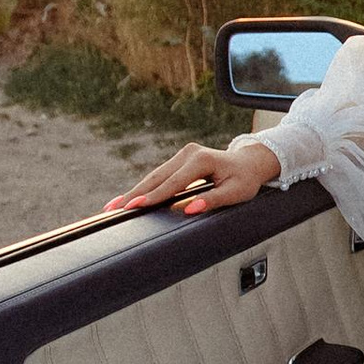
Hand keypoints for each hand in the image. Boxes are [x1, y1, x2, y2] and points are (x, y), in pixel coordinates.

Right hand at [106, 138, 281, 216]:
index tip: (135, 207)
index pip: (173, 183)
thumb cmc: (245, 180)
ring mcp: (182, 154)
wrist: (249, 163)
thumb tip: (191, 210)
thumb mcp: (236, 193)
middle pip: (157, 178)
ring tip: (114, 206)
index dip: (153, 197)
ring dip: (135, 191)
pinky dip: (144, 188)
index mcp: (201, 160)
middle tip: (114, 209)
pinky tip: (130, 198)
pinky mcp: (179, 159)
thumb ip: (214, 201)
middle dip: (135, 194)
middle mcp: (189, 153)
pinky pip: (159, 175)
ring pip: (154, 176)